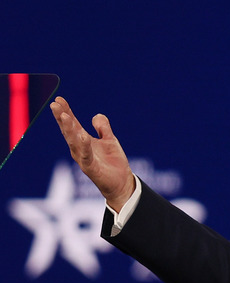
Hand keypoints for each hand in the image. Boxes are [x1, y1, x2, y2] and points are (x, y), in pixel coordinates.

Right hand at [50, 96, 134, 211]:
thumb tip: (96, 115)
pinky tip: (82, 135)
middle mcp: (79, 149)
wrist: (121, 183)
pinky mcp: (91, 168)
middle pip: (69, 131)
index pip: (72, 124)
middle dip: (62, 118)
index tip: (59, 99)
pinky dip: (84, 145)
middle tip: (55, 104)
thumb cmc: (113, 163)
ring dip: (68, 129)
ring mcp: (83, 159)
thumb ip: (103, 128)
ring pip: (73, 142)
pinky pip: (86, 156)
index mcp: (83, 141)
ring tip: (64, 115)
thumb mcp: (109, 141)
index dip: (66, 111)